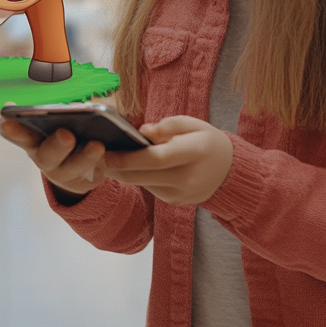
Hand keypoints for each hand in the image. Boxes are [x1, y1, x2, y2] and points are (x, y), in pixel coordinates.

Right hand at [0, 117, 105, 197]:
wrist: (80, 170)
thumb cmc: (66, 139)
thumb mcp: (58, 124)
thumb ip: (59, 114)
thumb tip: (77, 106)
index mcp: (35, 142)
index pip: (21, 136)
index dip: (14, 131)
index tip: (6, 123)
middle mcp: (46, 160)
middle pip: (48, 155)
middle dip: (56, 145)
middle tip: (66, 134)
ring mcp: (65, 174)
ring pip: (74, 168)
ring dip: (85, 157)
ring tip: (97, 145)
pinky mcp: (85, 184)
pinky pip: (94, 176)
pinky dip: (102, 164)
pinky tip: (111, 153)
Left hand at [103, 116, 232, 205]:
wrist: (229, 172)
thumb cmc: (207, 141)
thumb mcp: (194, 124)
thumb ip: (169, 125)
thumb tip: (142, 132)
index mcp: (195, 152)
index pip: (156, 159)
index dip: (128, 158)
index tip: (106, 153)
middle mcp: (188, 177)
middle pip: (143, 176)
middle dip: (117, 168)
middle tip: (96, 158)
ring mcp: (182, 194)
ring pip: (143, 184)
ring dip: (124, 173)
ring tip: (106, 160)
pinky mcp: (176, 202)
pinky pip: (151, 189)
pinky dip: (139, 178)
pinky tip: (128, 168)